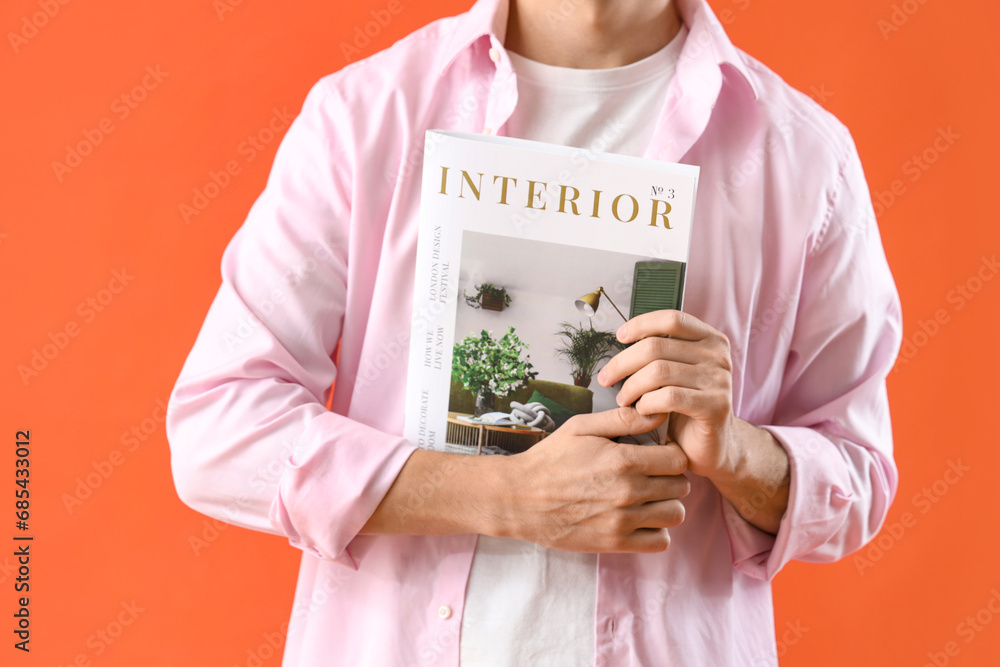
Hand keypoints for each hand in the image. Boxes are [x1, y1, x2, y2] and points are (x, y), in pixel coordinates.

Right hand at [498, 408, 689, 552]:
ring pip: (675, 515)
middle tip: (653, 476)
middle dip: (671, 478)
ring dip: (667, 505)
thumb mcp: (581, 427)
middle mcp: (628, 491)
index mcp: (623, 460)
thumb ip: (622, 419)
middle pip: (681, 487)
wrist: (519, 498)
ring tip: (649, 498)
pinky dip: (657, 531)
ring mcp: (623, 520)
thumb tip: (657, 413)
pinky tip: (641, 519)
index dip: (672, 454)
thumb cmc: (550, 459)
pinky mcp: (615, 543)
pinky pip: (660, 542)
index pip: (678, 459)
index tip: (659, 455)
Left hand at [597, 310, 738, 480]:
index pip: (672, 319)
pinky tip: (641, 411)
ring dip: (631, 387)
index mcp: (710, 340)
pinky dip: (647, 403)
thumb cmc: (686, 407)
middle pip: (657, 346)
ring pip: (658, 372)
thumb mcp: (676, 372)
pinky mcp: (716, 406)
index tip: (619, 337)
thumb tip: (624, 336)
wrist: (713, 446)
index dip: (641, 324)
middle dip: (622, 363)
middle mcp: (718, 356)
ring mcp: (720, 380)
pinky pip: (669, 397)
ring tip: (623, 399)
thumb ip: (661, 352)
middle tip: (605, 379)